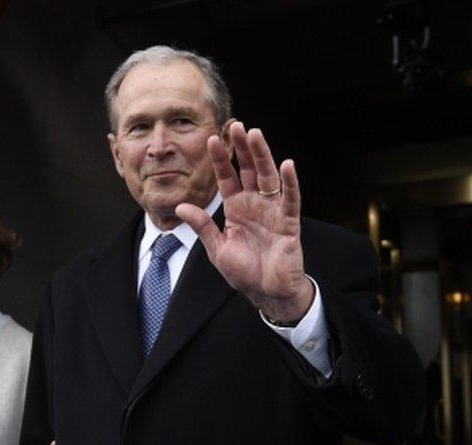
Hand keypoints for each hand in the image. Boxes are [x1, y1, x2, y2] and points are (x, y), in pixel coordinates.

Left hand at [176, 121, 313, 322]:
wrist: (267, 293)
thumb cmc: (244, 272)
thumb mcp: (217, 249)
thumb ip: (202, 227)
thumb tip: (180, 207)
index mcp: (236, 208)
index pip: (227, 177)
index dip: (220, 159)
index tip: (210, 138)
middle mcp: (255, 205)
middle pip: (248, 170)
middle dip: (242, 148)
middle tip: (236, 125)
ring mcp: (273, 212)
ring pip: (268, 177)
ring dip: (262, 156)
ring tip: (255, 135)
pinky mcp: (289, 223)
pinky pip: (290, 199)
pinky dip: (290, 183)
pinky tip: (287, 164)